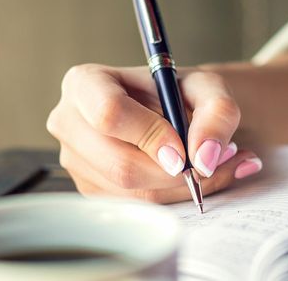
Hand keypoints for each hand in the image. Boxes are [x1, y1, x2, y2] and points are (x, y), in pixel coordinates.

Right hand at [47, 64, 262, 202]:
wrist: (178, 108)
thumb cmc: (184, 92)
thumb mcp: (210, 88)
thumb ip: (217, 114)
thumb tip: (204, 158)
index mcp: (86, 82)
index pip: (110, 114)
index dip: (151, 136)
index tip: (183, 148)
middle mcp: (70, 122)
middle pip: (120, 164)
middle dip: (174, 171)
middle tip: (213, 158)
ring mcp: (75, 160)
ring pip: (132, 191)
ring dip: (183, 184)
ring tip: (212, 161)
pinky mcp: (92, 187)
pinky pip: (137, 204)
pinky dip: (176, 195)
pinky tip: (193, 173)